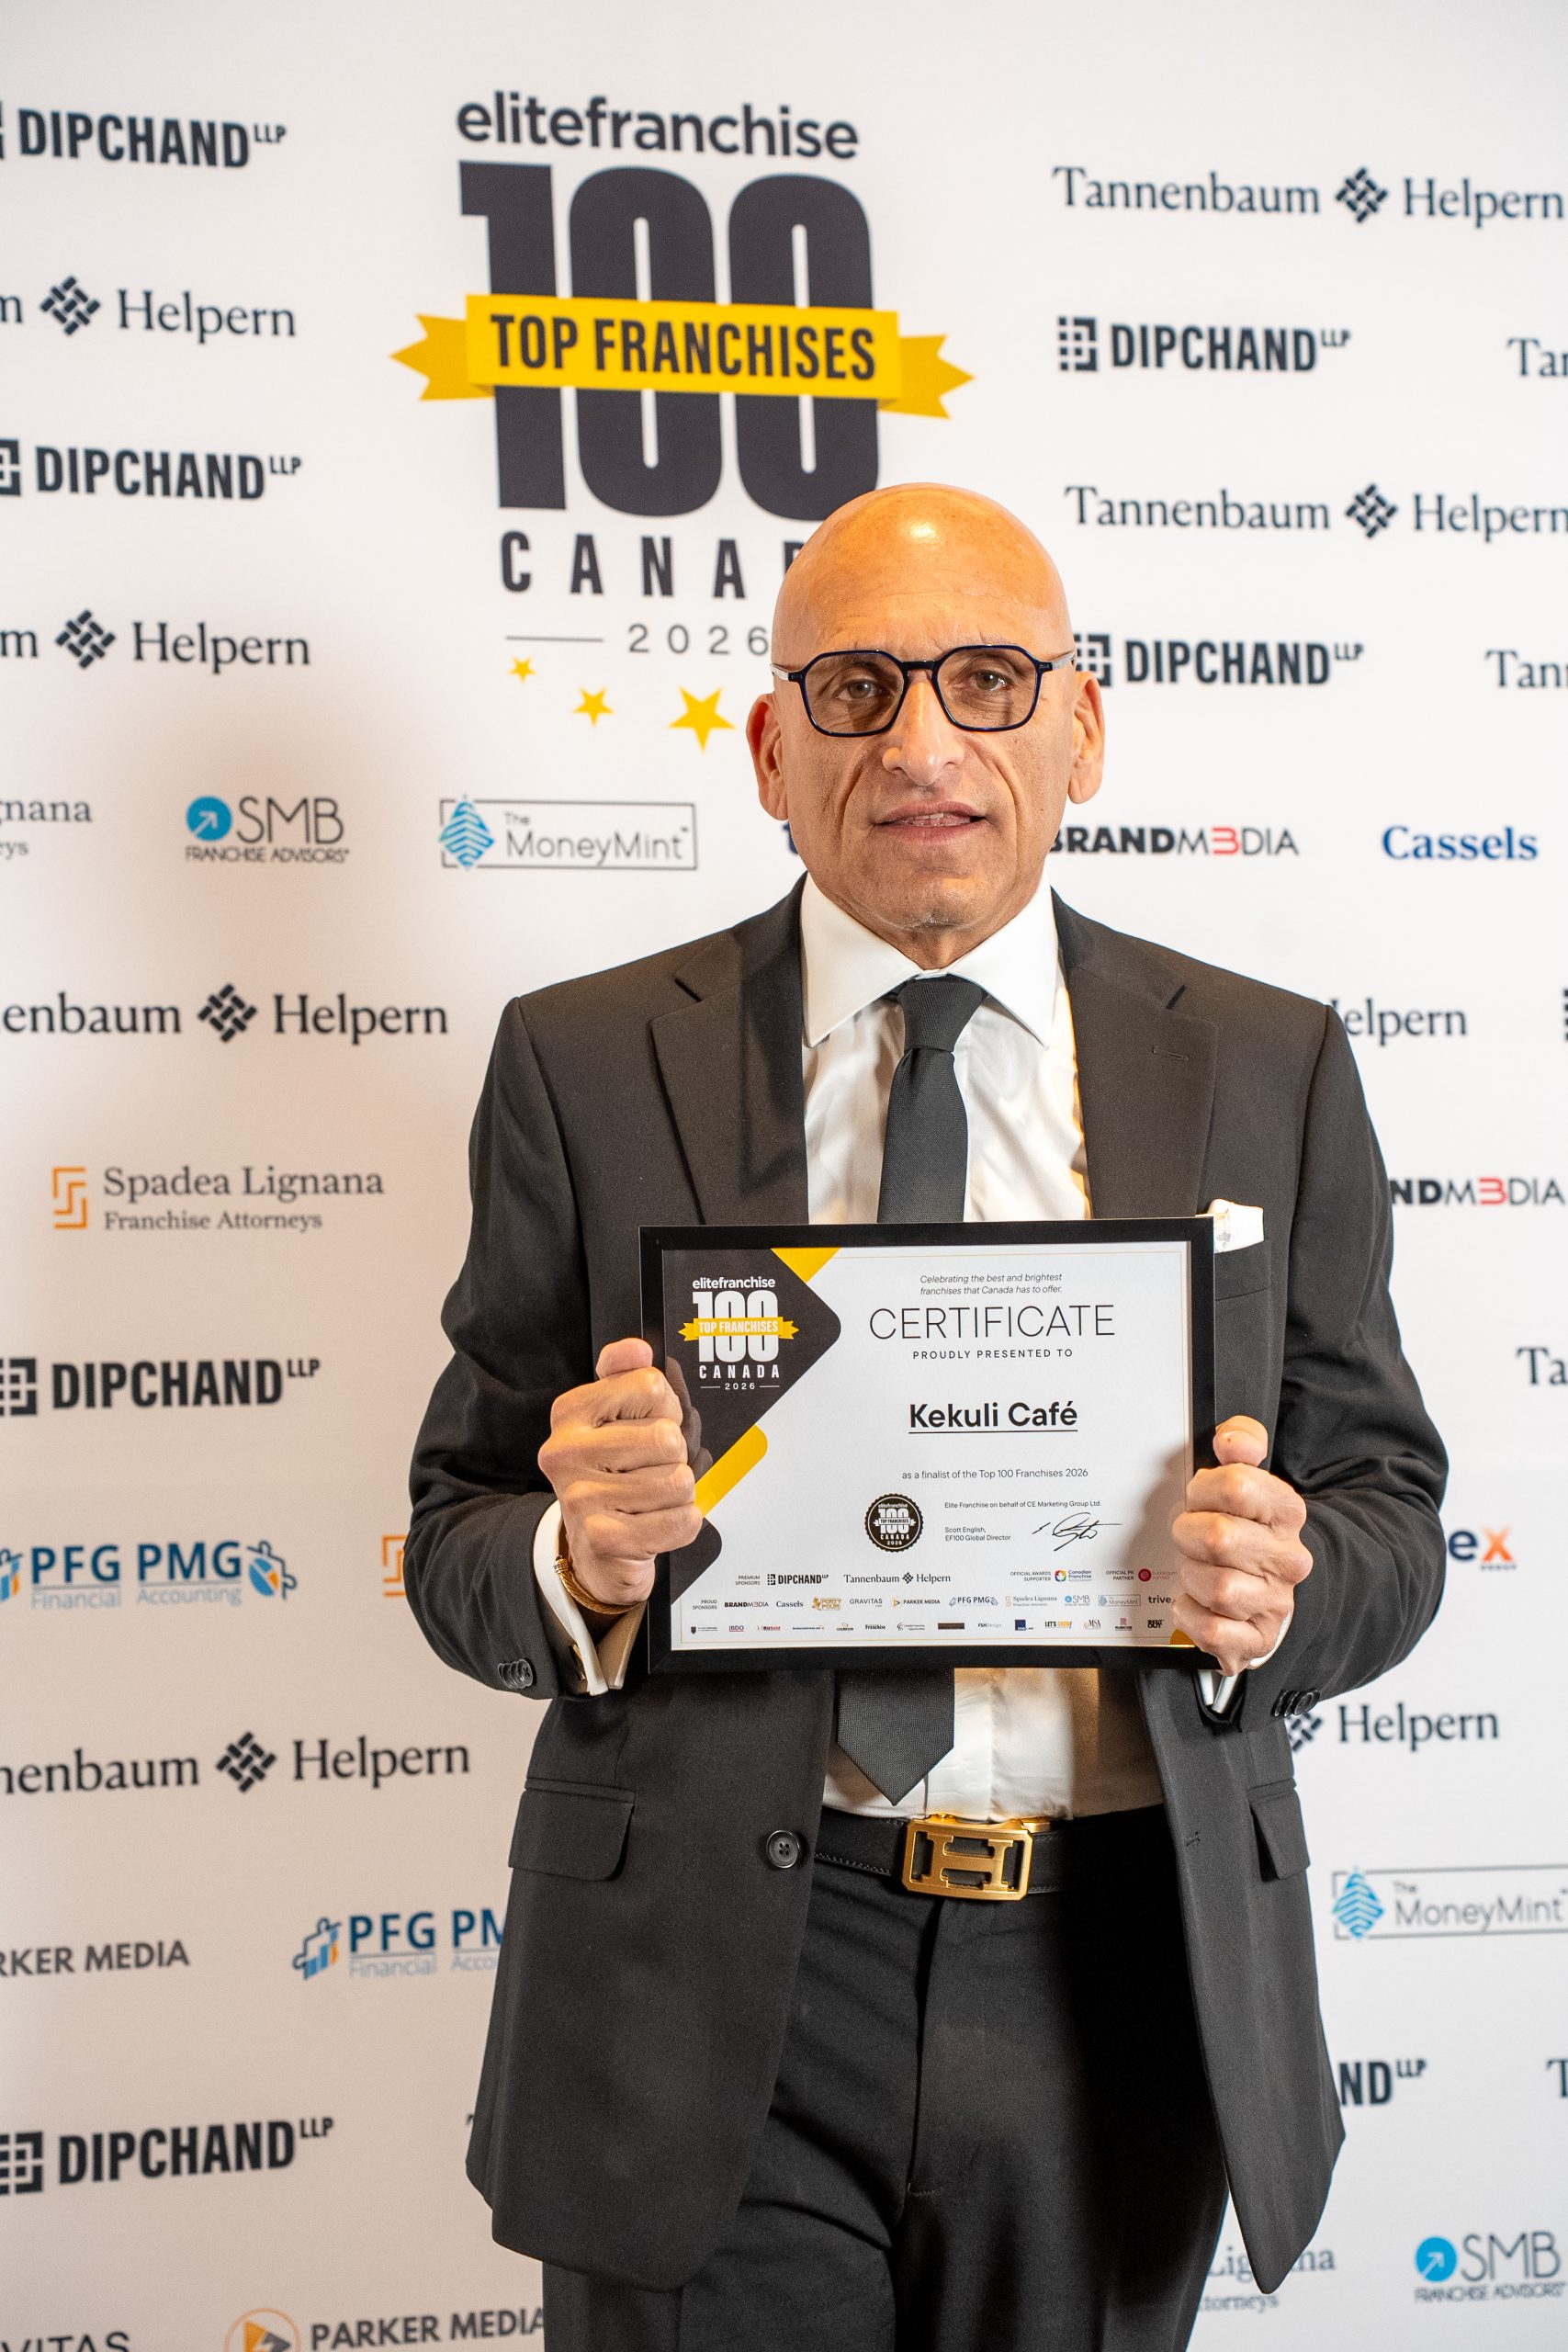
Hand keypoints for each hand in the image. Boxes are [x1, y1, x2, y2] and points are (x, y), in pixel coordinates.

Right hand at [537, 1339, 701, 1611]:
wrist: (592, 1551)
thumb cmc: (611, 1477)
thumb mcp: (615, 1418)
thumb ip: (626, 1375)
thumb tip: (637, 1349)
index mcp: (570, 1413)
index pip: (652, 1387)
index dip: (665, 1410)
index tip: (645, 1428)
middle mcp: (565, 1452)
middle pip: (668, 1437)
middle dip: (674, 1458)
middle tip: (648, 1471)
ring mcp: (580, 1497)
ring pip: (678, 1481)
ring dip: (678, 1495)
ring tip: (650, 1500)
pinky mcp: (602, 1538)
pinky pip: (680, 1520)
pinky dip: (680, 1524)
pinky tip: (653, 1523)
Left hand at [1171, 1416, 1311, 1674]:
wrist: (1265, 1589)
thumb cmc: (1242, 1529)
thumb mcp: (1245, 1478)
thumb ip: (1242, 1443)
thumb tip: (1232, 1439)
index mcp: (1287, 1511)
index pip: (1236, 1486)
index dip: (1201, 1490)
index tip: (1197, 1498)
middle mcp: (1288, 1558)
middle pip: (1218, 1538)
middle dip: (1188, 1534)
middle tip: (1187, 1536)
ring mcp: (1276, 1601)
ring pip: (1217, 1587)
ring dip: (1191, 1576)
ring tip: (1194, 1569)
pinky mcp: (1257, 1638)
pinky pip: (1213, 1631)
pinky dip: (1191, 1616)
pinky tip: (1191, 1602)